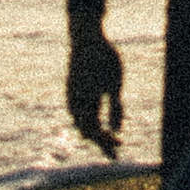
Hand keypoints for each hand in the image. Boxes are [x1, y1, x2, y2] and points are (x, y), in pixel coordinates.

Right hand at [67, 16, 124, 155]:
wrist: (85, 38)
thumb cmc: (104, 59)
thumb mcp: (116, 83)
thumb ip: (116, 108)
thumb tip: (117, 131)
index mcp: (86, 102)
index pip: (95, 132)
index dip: (106, 144)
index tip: (118, 151)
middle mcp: (75, 102)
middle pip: (87, 130)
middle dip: (101, 141)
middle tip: (117, 148)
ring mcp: (71, 96)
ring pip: (80, 122)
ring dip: (93, 131)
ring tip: (107, 137)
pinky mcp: (71, 89)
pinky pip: (76, 112)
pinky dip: (87, 120)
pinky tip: (94, 119)